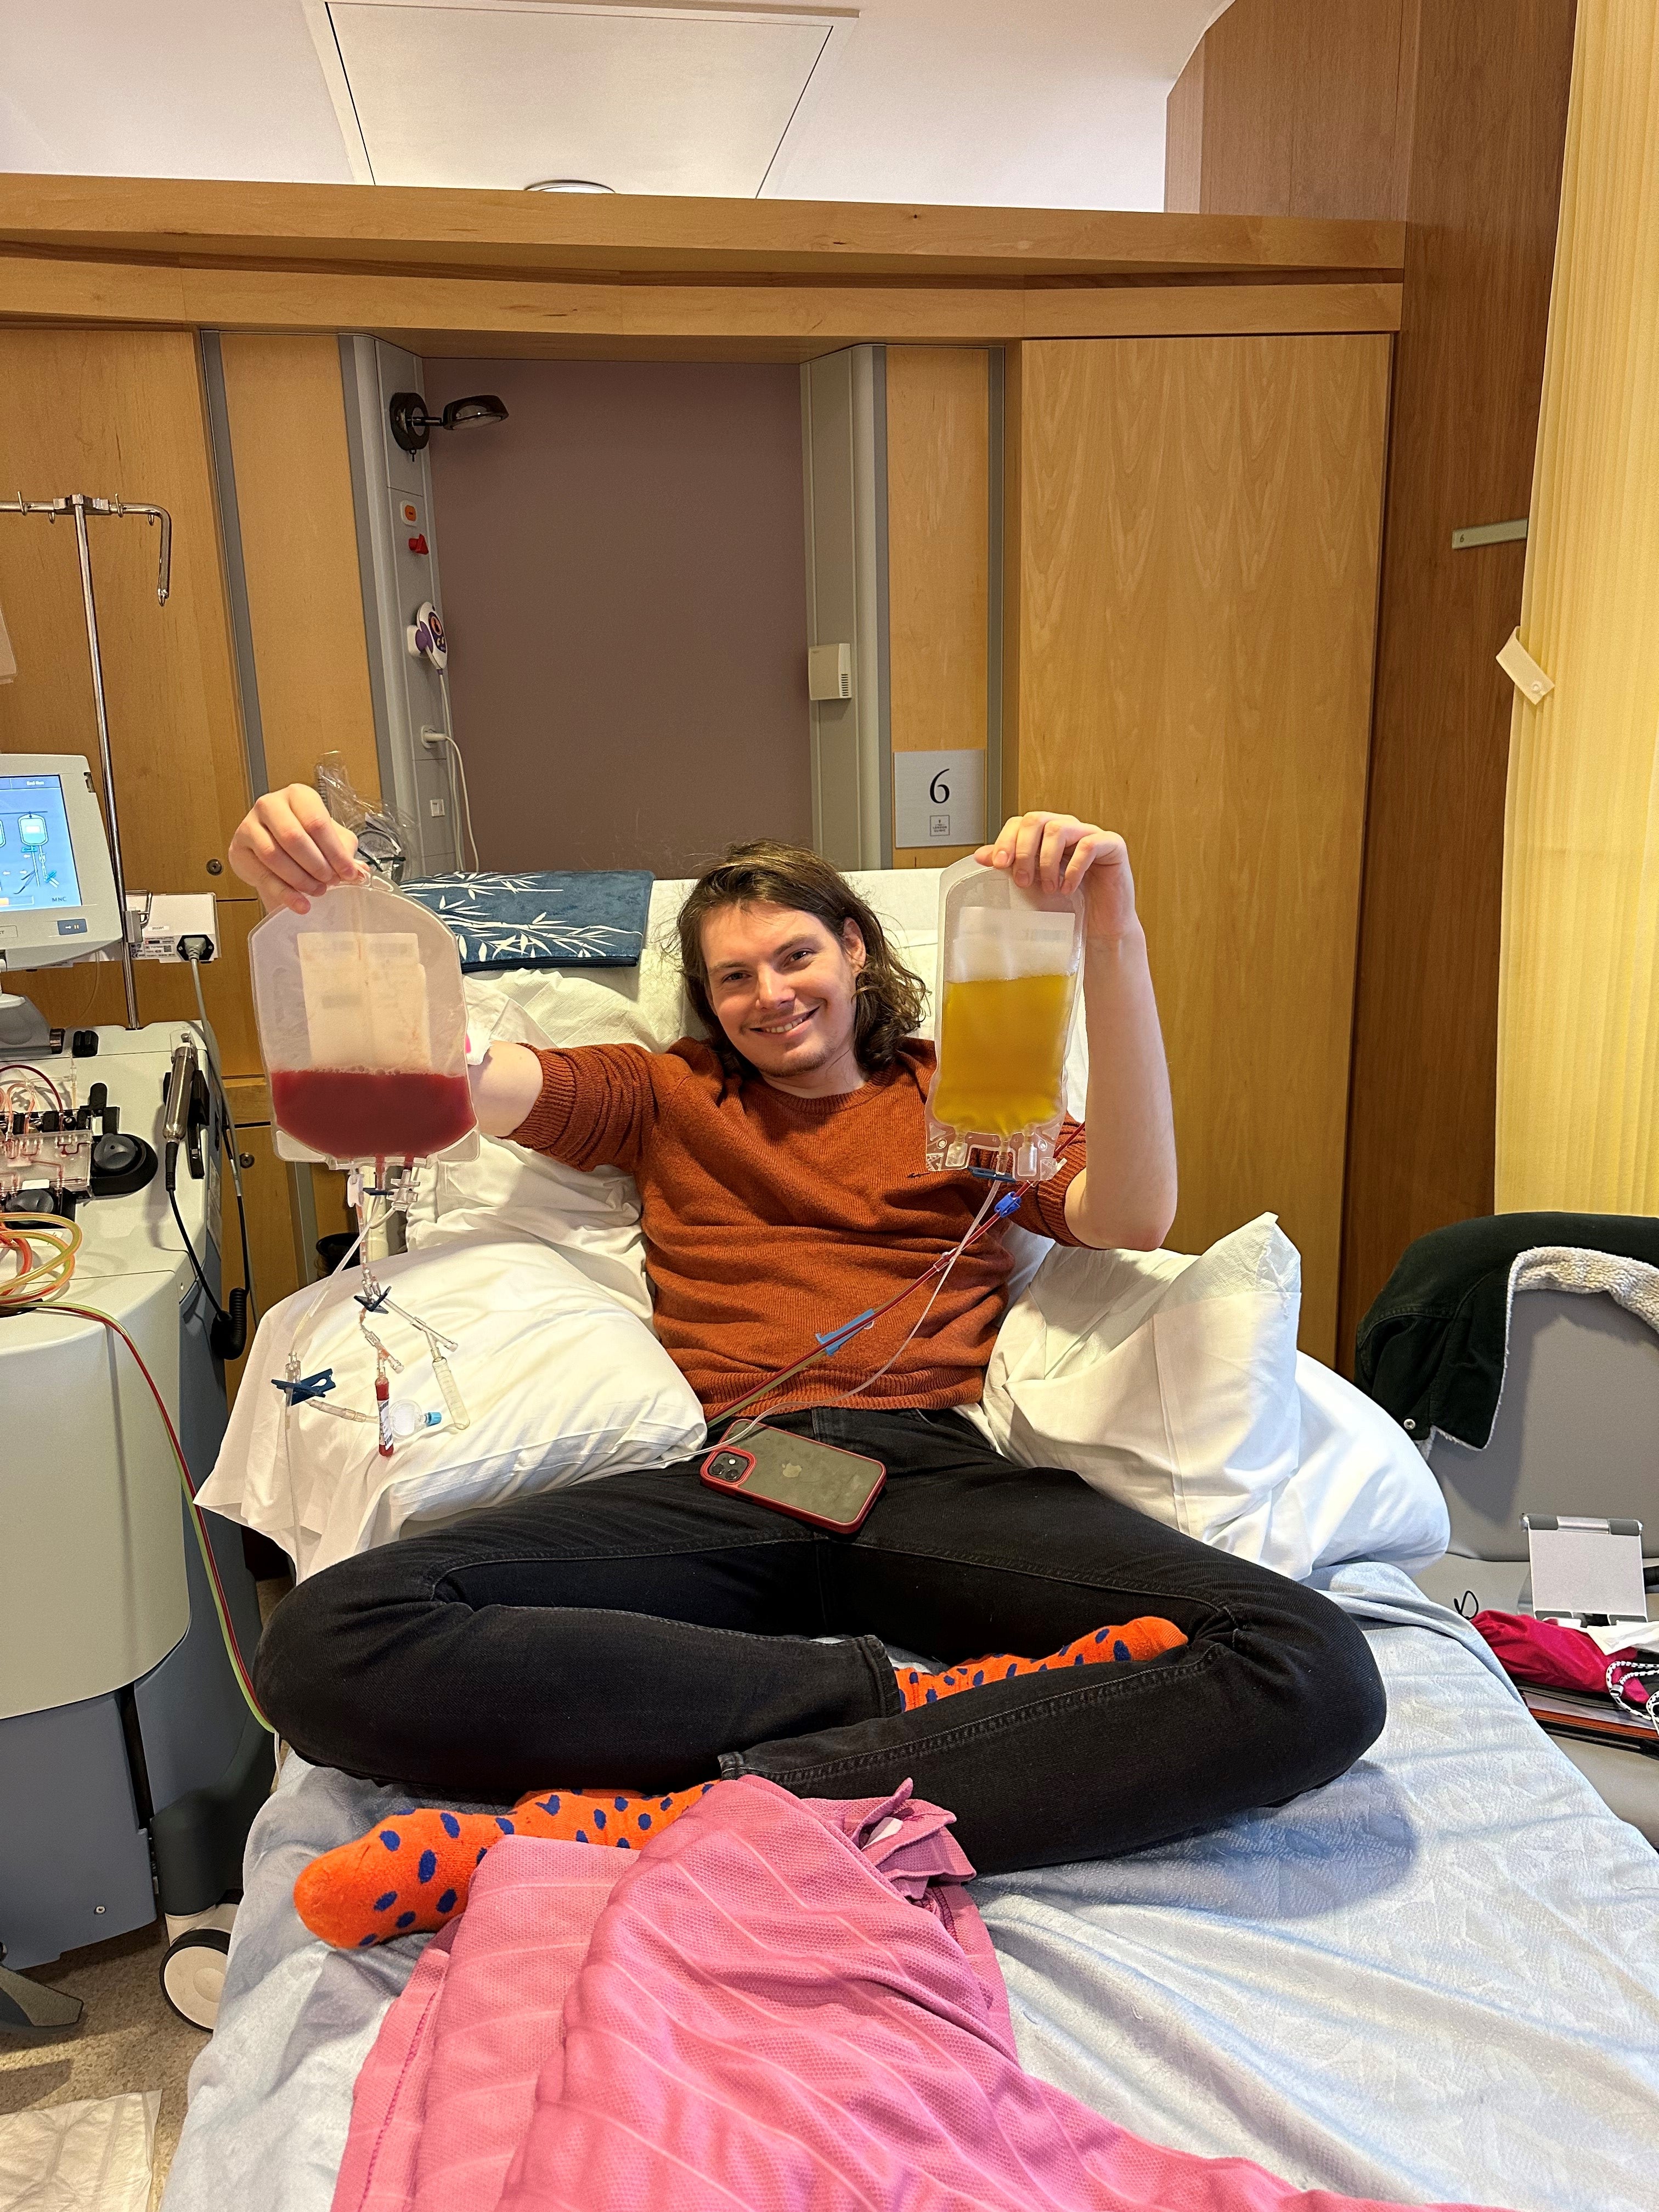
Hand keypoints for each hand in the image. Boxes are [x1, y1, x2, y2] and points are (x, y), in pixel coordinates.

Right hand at [229, 784, 366, 913]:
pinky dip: (284, 893)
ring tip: (317, 891)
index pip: (317, 822)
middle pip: (293, 837)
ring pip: (274, 855)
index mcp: (298, 796)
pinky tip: (300, 903)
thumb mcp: (331, 840)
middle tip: (330, 882)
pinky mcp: (238, 849)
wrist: (274, 848)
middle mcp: (271, 804)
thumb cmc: (306, 838)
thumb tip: (360, 872)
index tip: (348, 873)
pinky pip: (261, 874)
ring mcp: (250, 825)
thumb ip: (345, 852)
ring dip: (300, 879)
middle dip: (316, 865)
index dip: (334, 852)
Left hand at [975, 812, 1137, 941]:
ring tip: (1049, 888)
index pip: (1022, 822)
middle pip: (1038, 819)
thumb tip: (980, 855)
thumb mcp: (1032, 886)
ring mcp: (1091, 834)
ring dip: (1048, 861)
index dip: (1006, 840)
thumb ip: (1010, 867)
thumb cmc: (1068, 906)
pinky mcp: (1113, 846)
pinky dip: (1074, 868)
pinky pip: (1089, 845)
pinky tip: (1068, 888)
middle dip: (1024, 850)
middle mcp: (1069, 829)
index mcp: (1048, 835)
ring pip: (1060, 828)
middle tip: (1023, 880)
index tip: (998, 865)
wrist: (1099, 928)